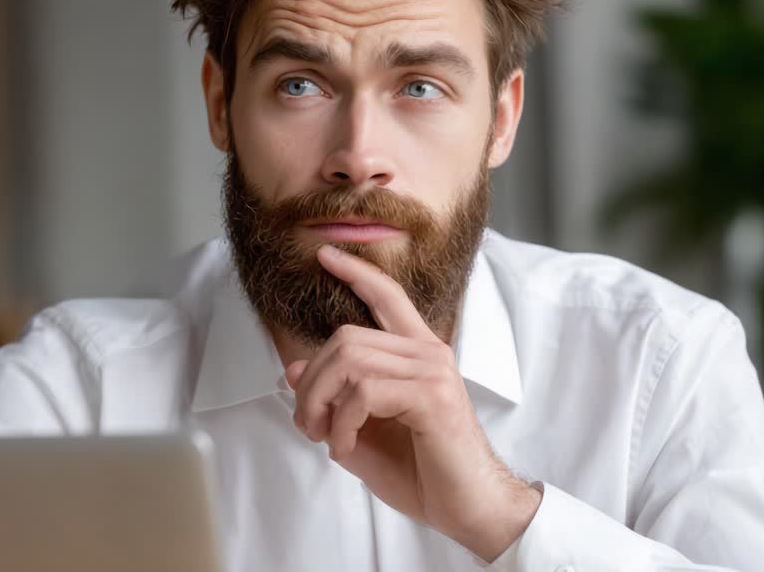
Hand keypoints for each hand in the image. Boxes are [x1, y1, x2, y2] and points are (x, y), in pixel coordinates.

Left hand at [284, 244, 540, 561]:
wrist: (470, 509)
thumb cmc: (425, 473)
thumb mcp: (363, 432)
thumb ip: (333, 399)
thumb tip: (293, 368)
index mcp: (418, 354)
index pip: (387, 297)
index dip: (356, 273)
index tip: (326, 255)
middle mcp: (428, 353)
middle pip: (345, 338)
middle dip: (311, 382)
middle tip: (307, 423)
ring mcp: (432, 371)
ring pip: (350, 362)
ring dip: (321, 404)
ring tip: (325, 437)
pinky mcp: (432, 396)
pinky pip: (364, 392)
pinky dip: (342, 423)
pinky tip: (346, 447)